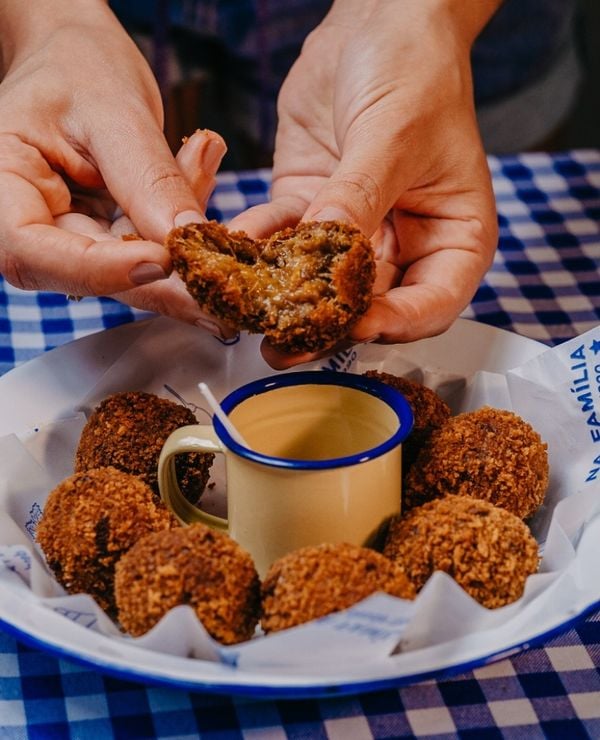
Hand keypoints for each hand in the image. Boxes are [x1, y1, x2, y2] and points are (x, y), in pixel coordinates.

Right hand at [0, 2, 230, 334]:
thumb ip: (147, 178)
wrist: (78, 55)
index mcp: (2, 184)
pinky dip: (182, 231)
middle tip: (220, 279)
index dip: (100, 269)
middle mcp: (28, 222)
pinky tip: (203, 183)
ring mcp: (65, 235)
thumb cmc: (78, 65)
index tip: (163, 260)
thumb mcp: (113, 110)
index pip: (34, 252)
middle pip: (86, 276)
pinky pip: (147, 250)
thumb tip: (187, 239)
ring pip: (127, 272)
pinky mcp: (101, 238)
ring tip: (218, 208)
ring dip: (183, 254)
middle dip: (161, 282)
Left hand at [230, 0, 500, 367]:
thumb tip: (325, 257)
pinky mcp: (311, 210)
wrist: (377, 21)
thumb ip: (358, 200)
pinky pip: (283, 238)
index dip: (396, 324)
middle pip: (370, 305)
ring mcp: (356, 231)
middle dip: (326, 324)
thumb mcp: (394, 136)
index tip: (356, 323)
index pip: (432, 304)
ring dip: (283, 296)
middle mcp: (406, 244)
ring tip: (247, 311)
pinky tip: (233, 250)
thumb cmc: (415, 71)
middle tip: (287, 343)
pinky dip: (258, 246)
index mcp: (453, 238)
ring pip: (321, 281)